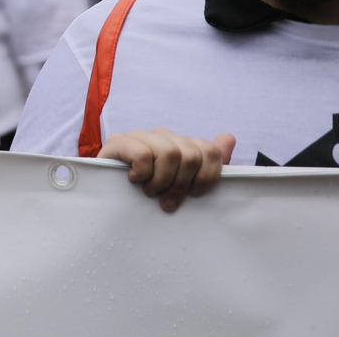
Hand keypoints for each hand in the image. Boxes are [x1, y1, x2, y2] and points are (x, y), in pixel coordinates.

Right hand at [97, 128, 236, 211]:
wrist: (109, 198)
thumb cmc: (149, 194)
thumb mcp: (182, 184)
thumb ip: (208, 164)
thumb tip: (229, 138)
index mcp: (180, 144)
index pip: (209, 151)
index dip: (206, 177)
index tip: (193, 195)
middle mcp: (163, 135)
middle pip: (191, 154)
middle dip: (182, 184)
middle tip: (168, 202)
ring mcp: (140, 136)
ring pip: (170, 153)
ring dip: (161, 181)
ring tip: (150, 192)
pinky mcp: (119, 141)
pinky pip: (143, 154)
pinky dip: (142, 173)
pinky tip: (134, 180)